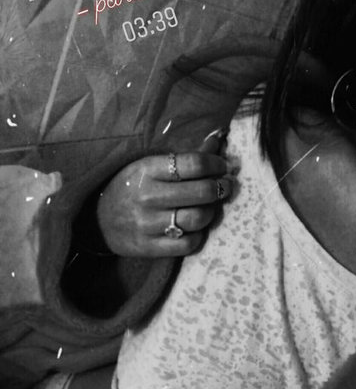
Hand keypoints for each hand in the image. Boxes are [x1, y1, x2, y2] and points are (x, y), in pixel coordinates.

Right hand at [97, 131, 231, 256]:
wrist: (96, 221)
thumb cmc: (129, 188)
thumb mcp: (148, 166)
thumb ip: (183, 156)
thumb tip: (217, 140)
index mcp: (147, 170)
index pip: (193, 164)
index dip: (215, 164)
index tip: (221, 166)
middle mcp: (148, 197)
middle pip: (202, 192)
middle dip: (221, 187)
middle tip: (225, 186)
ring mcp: (149, 224)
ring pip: (198, 218)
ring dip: (212, 212)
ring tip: (211, 207)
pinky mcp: (150, 247)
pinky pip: (188, 244)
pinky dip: (199, 236)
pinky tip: (196, 228)